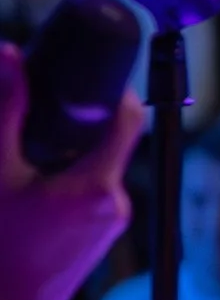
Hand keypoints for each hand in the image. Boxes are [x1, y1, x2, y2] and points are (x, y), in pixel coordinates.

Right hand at [0, 44, 143, 299]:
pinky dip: (62, 182)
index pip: (127, 117)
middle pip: (108, 142)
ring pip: (94, 171)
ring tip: (31, 150)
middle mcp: (113, 207)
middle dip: (78, 122)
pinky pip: (85, 197)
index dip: (110, 88)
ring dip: (67, 154)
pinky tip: (30, 184)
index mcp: (96, 188)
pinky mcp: (92, 245)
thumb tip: (8, 55)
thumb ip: (4, 114)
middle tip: (46, 105)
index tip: (86, 73)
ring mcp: (106, 228)